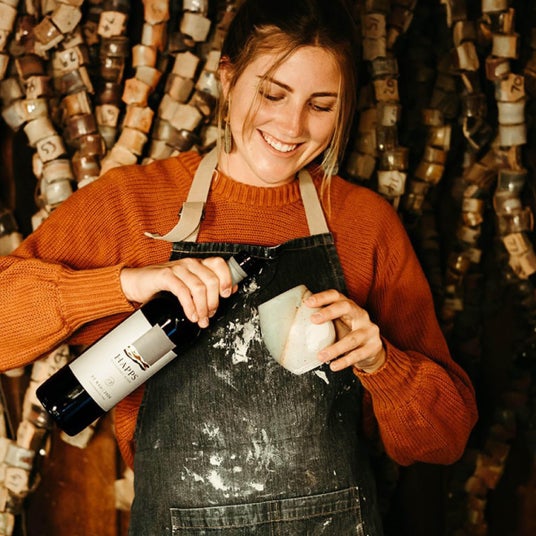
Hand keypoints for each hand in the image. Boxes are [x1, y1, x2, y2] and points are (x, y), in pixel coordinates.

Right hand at [120, 257, 234, 327]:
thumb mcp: (188, 284)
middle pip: (212, 279)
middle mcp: (190, 264)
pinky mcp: (165, 276)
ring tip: (201, 319)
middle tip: (210, 314)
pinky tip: (190, 315)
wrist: (136, 282)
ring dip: (203, 307)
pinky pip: (182, 291)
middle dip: (214, 301)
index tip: (226, 294)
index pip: (219, 264)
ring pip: (199, 287)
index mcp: (198, 264)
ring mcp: (177, 269)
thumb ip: (207, 285)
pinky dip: (189, 306)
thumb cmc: (163, 284)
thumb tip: (231, 289)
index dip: (227, 278)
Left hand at [305, 289, 385, 372]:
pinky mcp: (374, 346)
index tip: (307, 303)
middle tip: (313, 320)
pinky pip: (358, 355)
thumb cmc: (349, 333)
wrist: (373, 349)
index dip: (322, 297)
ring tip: (320, 356)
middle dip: (329, 312)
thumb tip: (296, 322)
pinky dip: (344, 361)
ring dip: (335, 348)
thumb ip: (324, 321)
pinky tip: (334, 366)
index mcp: (349, 306)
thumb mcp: (338, 323)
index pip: (336, 296)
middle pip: (346, 307)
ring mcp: (369, 330)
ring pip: (352, 338)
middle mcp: (360, 314)